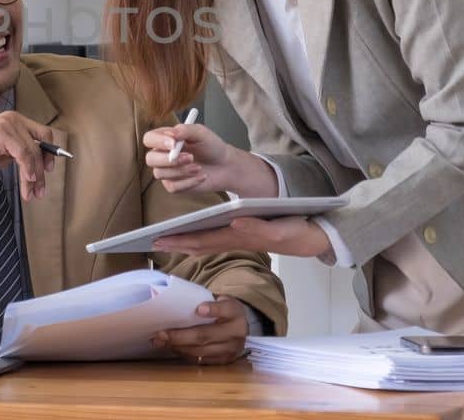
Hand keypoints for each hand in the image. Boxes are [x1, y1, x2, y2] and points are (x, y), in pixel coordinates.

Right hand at [0, 111, 55, 200]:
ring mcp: (8, 124)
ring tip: (32, 192)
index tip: (49, 170)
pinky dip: (28, 169)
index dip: (49, 152)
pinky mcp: (2, 134)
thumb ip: (22, 153)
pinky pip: (23, 154)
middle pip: (41, 143)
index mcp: (16, 120)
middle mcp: (14, 119)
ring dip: (35, 176)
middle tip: (40, 188)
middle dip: (42, 169)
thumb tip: (41, 164)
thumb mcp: (6, 153)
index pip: (43, 133)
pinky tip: (27, 181)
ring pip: (32, 152)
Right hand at [142, 123, 276, 197]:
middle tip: (190, 157)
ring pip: (161, 174)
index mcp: (165, 139)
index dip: (158, 141)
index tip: (173, 143)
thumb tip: (171, 134)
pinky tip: (200, 176)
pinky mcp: (173, 185)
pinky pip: (172, 187)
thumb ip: (186, 130)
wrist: (224, 166)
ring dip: (182, 171)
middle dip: (169, 160)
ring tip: (199, 167)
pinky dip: (188, 182)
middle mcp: (162, 155)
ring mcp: (166, 171)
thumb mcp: (201, 133)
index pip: (149, 139)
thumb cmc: (212, 147)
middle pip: (150, 159)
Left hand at [151, 297, 249, 364]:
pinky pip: (200, 360)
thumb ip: (202, 299)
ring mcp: (232, 349)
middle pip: (206, 335)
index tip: (198, 309)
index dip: (213, 309)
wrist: (238, 325)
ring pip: (201, 351)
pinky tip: (171, 347)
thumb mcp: (217, 299)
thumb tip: (170, 300)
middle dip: (181, 335)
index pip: (226, 309)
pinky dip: (184, 354)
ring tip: (160, 341)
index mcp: (236, 312)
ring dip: (178, 347)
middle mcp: (237, 332)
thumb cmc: (221, 309)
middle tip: (161, 333)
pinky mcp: (224, 361)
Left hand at [154, 216, 332, 258]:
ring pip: (205, 242)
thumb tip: (234, 220)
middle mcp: (235, 239)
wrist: (312, 238)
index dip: (180, 239)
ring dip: (184, 241)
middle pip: (198, 243)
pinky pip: (215, 238)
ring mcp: (238, 238)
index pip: (203, 239)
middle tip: (150, 240)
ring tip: (164, 238)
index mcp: (240, 236)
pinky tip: (190, 235)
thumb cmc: (296, 230)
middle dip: (175, 242)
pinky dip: (199, 237)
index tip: (160, 238)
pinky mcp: (243, 235)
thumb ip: (258, 226)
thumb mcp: (280, 228)